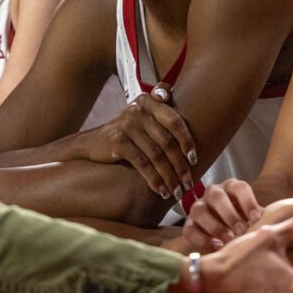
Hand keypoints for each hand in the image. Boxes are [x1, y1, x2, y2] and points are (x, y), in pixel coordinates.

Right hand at [73, 85, 197, 199]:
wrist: (93, 143)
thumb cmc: (127, 132)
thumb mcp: (144, 116)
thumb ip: (166, 112)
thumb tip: (200, 125)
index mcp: (149, 102)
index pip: (175, 120)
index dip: (187, 140)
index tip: (194, 159)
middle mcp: (138, 111)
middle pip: (167, 142)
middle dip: (180, 165)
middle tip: (188, 182)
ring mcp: (126, 125)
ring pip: (156, 155)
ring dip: (169, 177)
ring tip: (176, 191)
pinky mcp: (117, 141)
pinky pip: (142, 164)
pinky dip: (153, 180)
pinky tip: (160, 190)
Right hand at [181, 177, 262, 251]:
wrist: (228, 235)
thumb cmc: (245, 223)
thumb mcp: (254, 217)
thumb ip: (263, 218)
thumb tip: (275, 224)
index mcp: (232, 188)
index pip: (239, 187)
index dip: (248, 201)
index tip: (256, 218)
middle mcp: (213, 194)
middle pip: (217, 196)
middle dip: (229, 214)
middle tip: (241, 230)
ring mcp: (199, 207)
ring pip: (200, 210)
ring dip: (215, 226)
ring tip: (228, 239)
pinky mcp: (189, 224)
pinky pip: (190, 229)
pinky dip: (202, 239)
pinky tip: (216, 247)